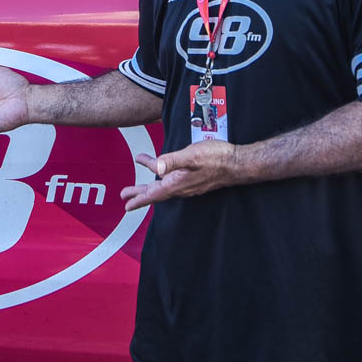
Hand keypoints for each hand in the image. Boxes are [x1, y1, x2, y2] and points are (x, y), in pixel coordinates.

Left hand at [119, 142, 239, 210]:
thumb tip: (156, 167)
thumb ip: (173, 161)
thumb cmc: (217, 159)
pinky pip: (170, 176)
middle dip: (139, 194)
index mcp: (177, 183)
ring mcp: (186, 182)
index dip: (139, 199)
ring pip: (162, 185)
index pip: (153, 194)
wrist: (237, 163)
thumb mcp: (192, 156)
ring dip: (148, 184)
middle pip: (154, 192)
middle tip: (125, 197)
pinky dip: (160, 170)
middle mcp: (180, 186)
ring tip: (136, 185)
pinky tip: (157, 163)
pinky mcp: (191, 176)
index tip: (127, 206)